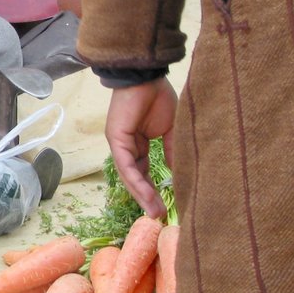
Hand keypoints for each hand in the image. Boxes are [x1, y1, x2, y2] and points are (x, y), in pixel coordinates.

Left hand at [104, 77, 177, 218]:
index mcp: (137, 143)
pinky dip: (136, 181)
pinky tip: (147, 195)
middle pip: (134, 177)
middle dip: (147, 198)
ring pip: (129, 175)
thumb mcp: (170, 129)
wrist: (146, 77)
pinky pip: (126, 165)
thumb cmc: (157, 97)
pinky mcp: (116, 139)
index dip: (152, 188)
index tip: (165, 205)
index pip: (143, 171)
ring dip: (142, 195)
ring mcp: (119, 143)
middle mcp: (126, 146)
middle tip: (160, 216)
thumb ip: (171, 150)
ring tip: (155, 212)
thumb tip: (177, 172)